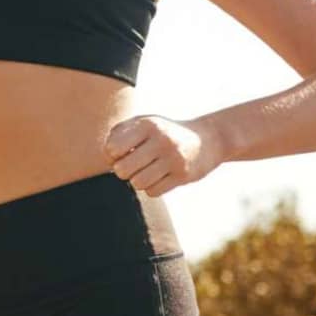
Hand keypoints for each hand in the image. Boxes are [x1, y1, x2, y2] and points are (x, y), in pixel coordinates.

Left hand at [104, 115, 221, 196]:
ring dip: (138, 181)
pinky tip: (160, 177)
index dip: (112, 155)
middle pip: (123, 170)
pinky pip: (153, 192)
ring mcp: (174, 158)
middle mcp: (161, 139)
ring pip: (138, 183)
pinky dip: (152, 188)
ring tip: (147, 171)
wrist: (207, 139)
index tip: (122, 153)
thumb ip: (119, 133)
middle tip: (133, 166)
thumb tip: (107, 156)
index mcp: (148, 124)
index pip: (112, 148)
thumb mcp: (144, 123)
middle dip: (123, 172)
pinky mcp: (183, 175)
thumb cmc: (165, 132)